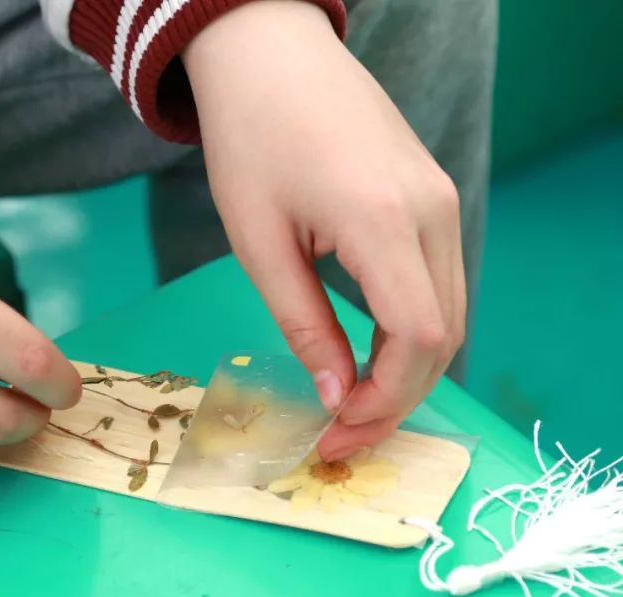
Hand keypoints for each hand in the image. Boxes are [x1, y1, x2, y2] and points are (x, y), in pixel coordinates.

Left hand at [184, 0, 464, 458]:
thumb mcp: (259, 243)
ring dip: (406, 368)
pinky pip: (438, 281)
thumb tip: (336, 395)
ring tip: (350, 402)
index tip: (334, 429)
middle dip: (397, 399)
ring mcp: (440, 200)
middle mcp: (431, 211)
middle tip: (340, 436)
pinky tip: (367, 353)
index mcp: (382, 221)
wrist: (271, 57)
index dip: (385, 401)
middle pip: (445, 335)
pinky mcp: (433, 196)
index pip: (420, 340)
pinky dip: (411, 330)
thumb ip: (304, 323)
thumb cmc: (250, 140)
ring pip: (449, 312)